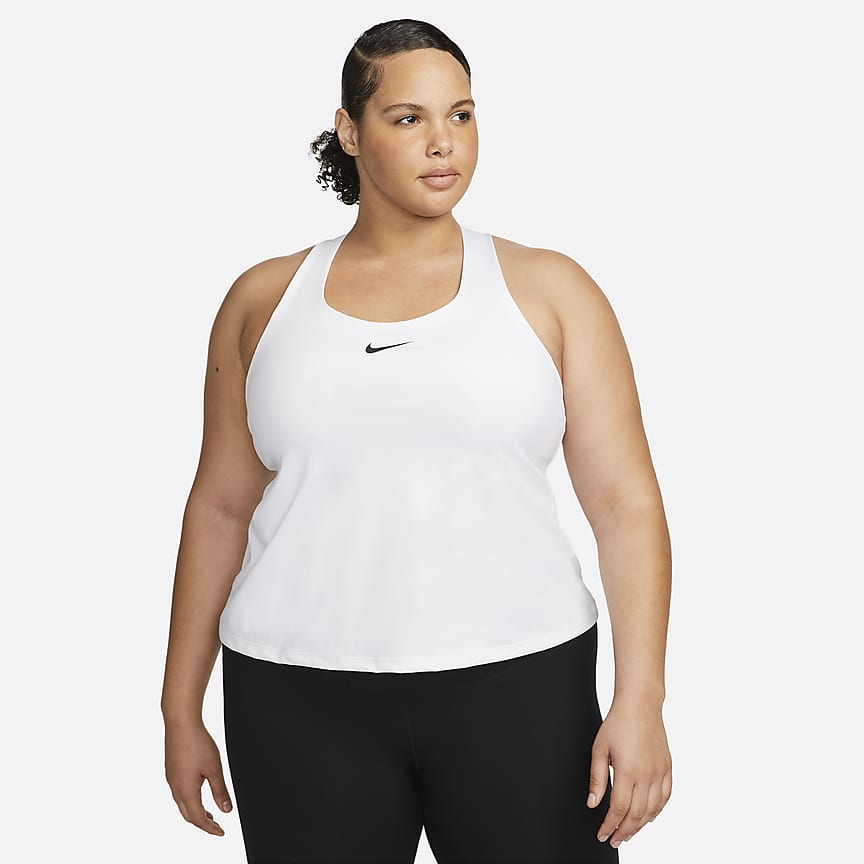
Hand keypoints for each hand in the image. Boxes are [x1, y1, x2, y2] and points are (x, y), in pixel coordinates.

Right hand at [164, 718, 232, 835]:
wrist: (180, 722)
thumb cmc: (197, 742)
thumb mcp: (214, 768)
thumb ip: (220, 791)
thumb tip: (226, 810)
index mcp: (186, 790)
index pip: (198, 818)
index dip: (210, 828)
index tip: (221, 832)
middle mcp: (176, 787)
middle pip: (188, 814)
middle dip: (202, 823)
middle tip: (215, 826)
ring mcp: (171, 779)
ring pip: (182, 804)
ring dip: (195, 812)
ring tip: (208, 813)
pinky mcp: (171, 770)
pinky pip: (179, 792)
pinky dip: (189, 800)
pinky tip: (197, 792)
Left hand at [586, 694, 671, 848]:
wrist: (640, 705)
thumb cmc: (618, 723)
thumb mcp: (599, 749)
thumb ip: (597, 778)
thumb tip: (593, 803)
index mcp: (628, 771)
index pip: (619, 809)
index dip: (610, 825)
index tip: (602, 834)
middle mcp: (647, 775)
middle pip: (637, 815)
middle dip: (624, 831)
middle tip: (615, 840)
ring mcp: (660, 772)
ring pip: (652, 810)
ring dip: (640, 825)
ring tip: (628, 832)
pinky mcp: (667, 768)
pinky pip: (665, 797)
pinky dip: (657, 811)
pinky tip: (647, 816)